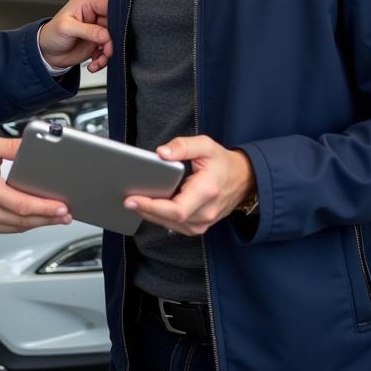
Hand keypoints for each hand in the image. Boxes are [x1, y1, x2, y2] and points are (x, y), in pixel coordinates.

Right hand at [0, 135, 71, 234]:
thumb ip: (12, 147)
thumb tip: (33, 147)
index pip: (23, 204)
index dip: (45, 208)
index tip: (61, 207)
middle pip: (24, 221)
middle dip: (48, 218)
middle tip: (66, 214)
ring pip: (17, 228)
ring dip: (38, 224)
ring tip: (55, 217)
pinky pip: (6, 230)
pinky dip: (22, 225)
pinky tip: (33, 219)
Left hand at [37, 0, 111, 71]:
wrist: (46, 54)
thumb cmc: (51, 35)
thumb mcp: (66, 28)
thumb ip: (88, 30)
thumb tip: (106, 35)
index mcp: (86, 5)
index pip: (107, 3)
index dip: (116, 12)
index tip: (119, 27)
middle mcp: (93, 16)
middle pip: (115, 23)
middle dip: (113, 38)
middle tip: (107, 49)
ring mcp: (96, 30)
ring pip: (113, 39)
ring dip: (109, 52)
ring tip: (98, 59)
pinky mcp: (97, 43)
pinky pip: (108, 50)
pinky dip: (103, 59)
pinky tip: (94, 63)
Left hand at [124, 137, 255, 235]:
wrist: (244, 179)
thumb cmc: (223, 162)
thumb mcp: (205, 145)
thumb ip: (182, 146)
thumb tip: (161, 152)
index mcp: (207, 192)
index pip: (176, 209)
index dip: (151, 206)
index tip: (132, 199)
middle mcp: (206, 212)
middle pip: (169, 219)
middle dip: (145, 209)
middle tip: (126, 198)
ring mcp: (203, 222)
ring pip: (170, 225)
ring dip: (151, 214)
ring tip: (133, 201)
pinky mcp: (199, 225)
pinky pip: (175, 225)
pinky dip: (160, 217)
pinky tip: (148, 206)